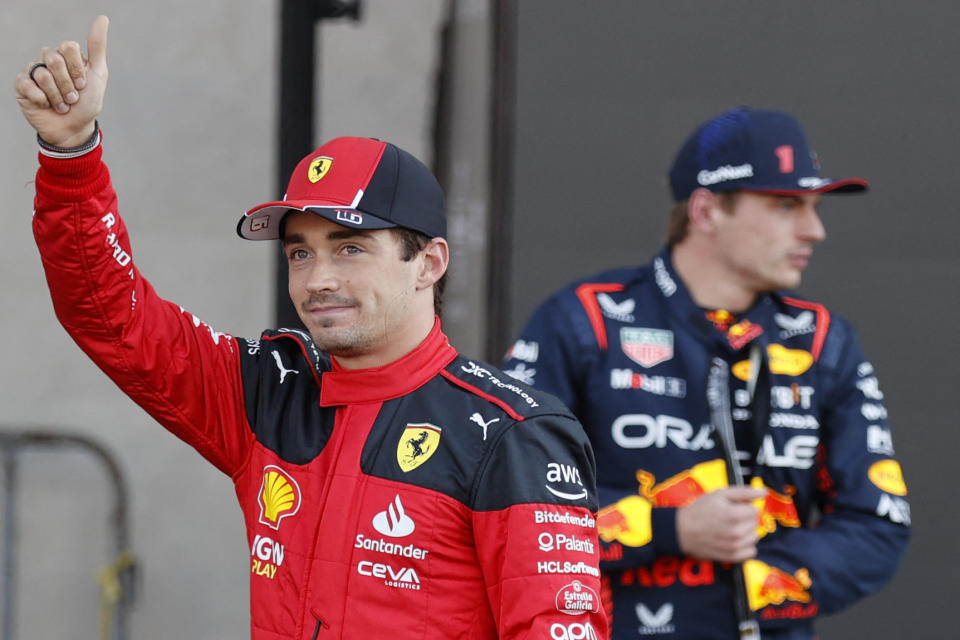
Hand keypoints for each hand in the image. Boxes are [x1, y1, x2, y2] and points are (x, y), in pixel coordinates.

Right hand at [14, 15, 108, 146]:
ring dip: (57, 96)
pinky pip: (27, 84)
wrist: (74, 129)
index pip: (68, 46)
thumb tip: (102, 18)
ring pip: (42, 73)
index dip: (77, 68)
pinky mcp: (22, 85)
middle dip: (68, 84)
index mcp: (67, 56)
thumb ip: (97, 46)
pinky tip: (46, 105)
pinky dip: (41, 99)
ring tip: (62, 105)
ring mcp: (34, 72)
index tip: (84, 84)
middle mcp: (49, 61)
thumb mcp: (98, 74)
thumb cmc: (87, 103)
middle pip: (54, 60)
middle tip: (73, 98)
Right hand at [676, 486, 765, 562]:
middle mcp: (737, 532)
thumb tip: (763, 492)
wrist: (682, 530)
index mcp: (734, 515)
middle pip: (755, 523)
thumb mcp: (719, 494)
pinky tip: (734, 540)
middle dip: (745, 519)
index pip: (755, 510)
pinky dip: (745, 546)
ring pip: (754, 537)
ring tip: (730, 528)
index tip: (733, 508)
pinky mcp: (732, 557)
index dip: (744, 507)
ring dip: (746, 532)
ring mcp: (735, 546)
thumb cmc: (699, 510)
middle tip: (729, 517)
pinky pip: (751, 552)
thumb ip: (744, 492)